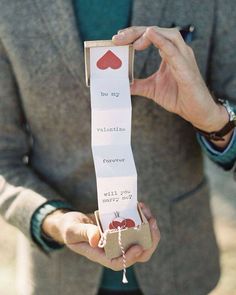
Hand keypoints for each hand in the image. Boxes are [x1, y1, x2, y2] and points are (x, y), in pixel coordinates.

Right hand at [42, 203, 159, 270]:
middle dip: (150, 241)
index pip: (118, 262)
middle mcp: (113, 248)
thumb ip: (84, 233)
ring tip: (146, 211)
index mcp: (100, 254)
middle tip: (152, 223)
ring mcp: (119, 238)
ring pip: (141, 239)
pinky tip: (139, 205)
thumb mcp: (73, 230)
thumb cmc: (70, 228)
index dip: (130, 257)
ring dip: (148, 226)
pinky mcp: (121, 227)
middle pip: (138, 254)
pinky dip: (141, 217)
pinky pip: (137, 226)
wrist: (72, 222)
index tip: (138, 246)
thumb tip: (96, 239)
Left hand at [113, 26, 232, 147]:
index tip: (117, 39)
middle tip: (119, 37)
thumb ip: (138, 85)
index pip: (151, 36)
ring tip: (133, 40)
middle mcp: (178, 51)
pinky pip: (174, 51)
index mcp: (169, 54)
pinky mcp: (186, 69)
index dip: (134, 34)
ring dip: (148, 34)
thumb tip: (121, 84)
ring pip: (168, 35)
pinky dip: (162, 41)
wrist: (196, 111)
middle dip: (136, 32)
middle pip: (157, 31)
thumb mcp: (152, 89)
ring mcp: (184, 58)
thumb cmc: (178, 97)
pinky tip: (150, 35)